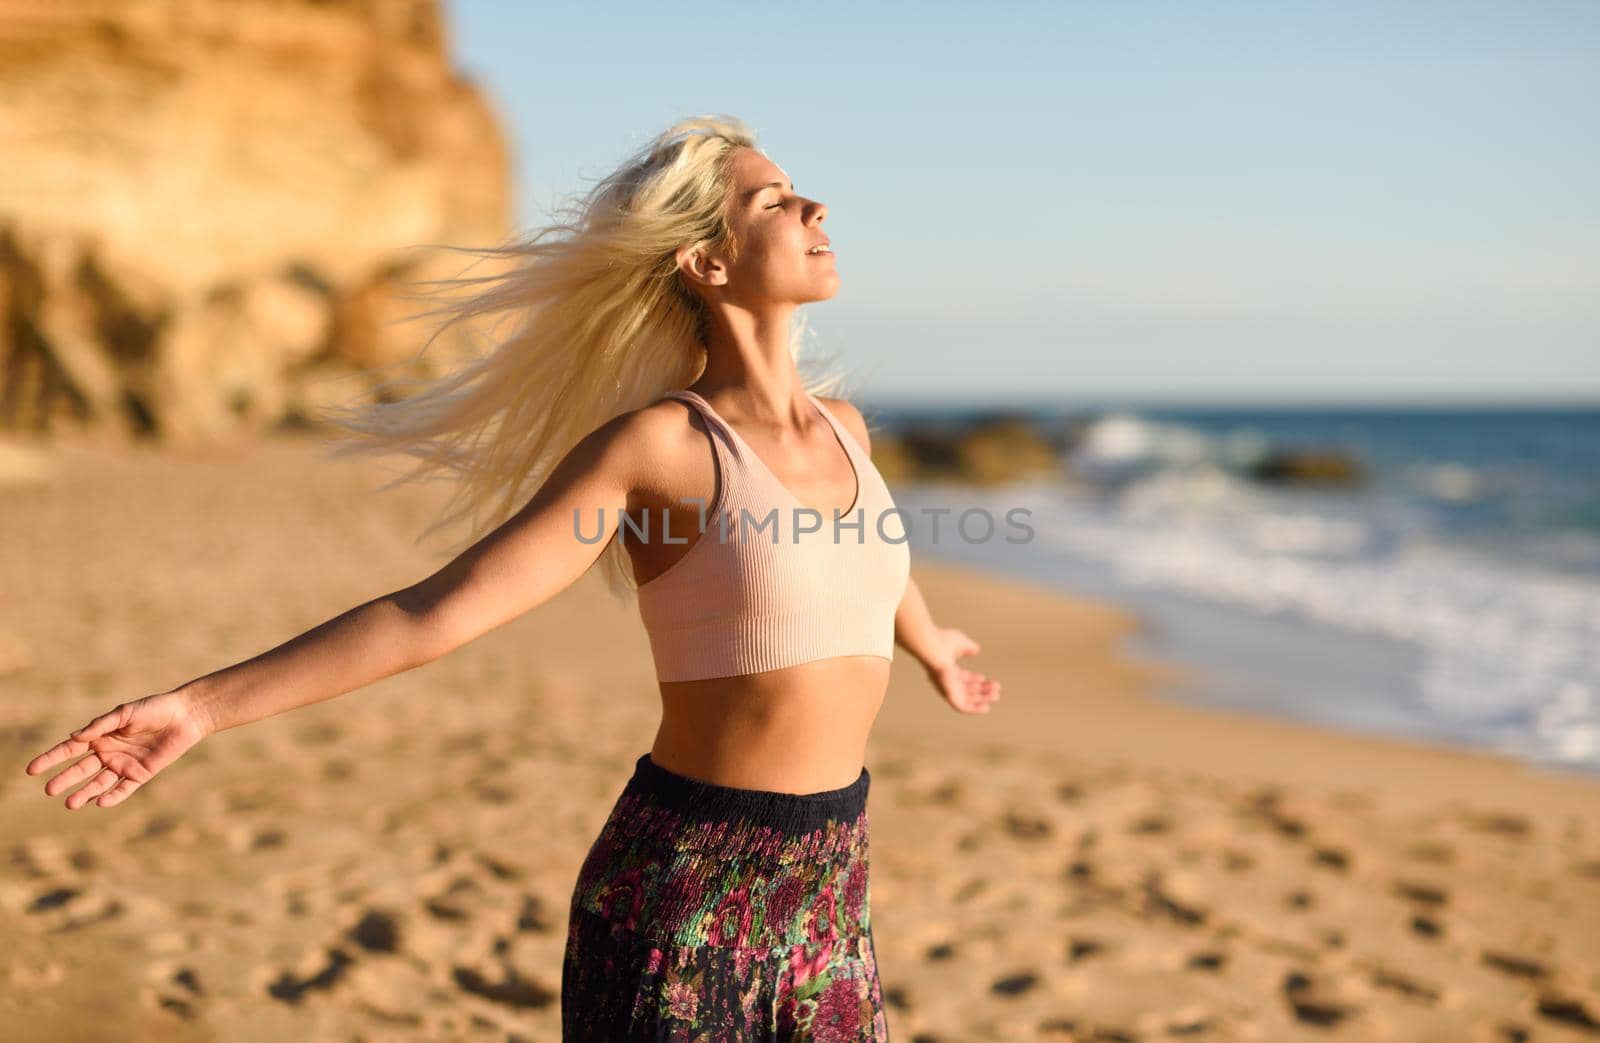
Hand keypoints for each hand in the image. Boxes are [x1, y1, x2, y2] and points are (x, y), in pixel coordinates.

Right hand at [22, 690, 212, 809]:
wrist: (184, 716)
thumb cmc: (154, 709)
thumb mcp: (125, 713)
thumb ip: (100, 725)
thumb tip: (73, 737)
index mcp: (100, 736)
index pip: (69, 750)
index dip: (50, 759)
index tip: (31, 770)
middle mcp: (108, 753)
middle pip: (80, 769)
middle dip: (65, 780)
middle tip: (49, 790)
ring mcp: (123, 765)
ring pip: (98, 783)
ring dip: (85, 793)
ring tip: (70, 803)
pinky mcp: (140, 774)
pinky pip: (123, 789)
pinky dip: (112, 796)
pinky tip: (100, 802)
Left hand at [922, 627, 1000, 714]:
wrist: (932, 646)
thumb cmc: (942, 641)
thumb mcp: (960, 643)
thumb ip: (969, 647)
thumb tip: (977, 649)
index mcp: (947, 670)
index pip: (963, 680)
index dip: (977, 680)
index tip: (988, 679)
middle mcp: (946, 681)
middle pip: (967, 690)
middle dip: (983, 690)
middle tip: (997, 689)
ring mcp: (946, 688)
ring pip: (966, 699)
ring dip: (982, 699)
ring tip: (996, 696)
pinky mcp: (947, 693)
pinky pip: (960, 707)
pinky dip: (973, 709)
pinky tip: (986, 708)